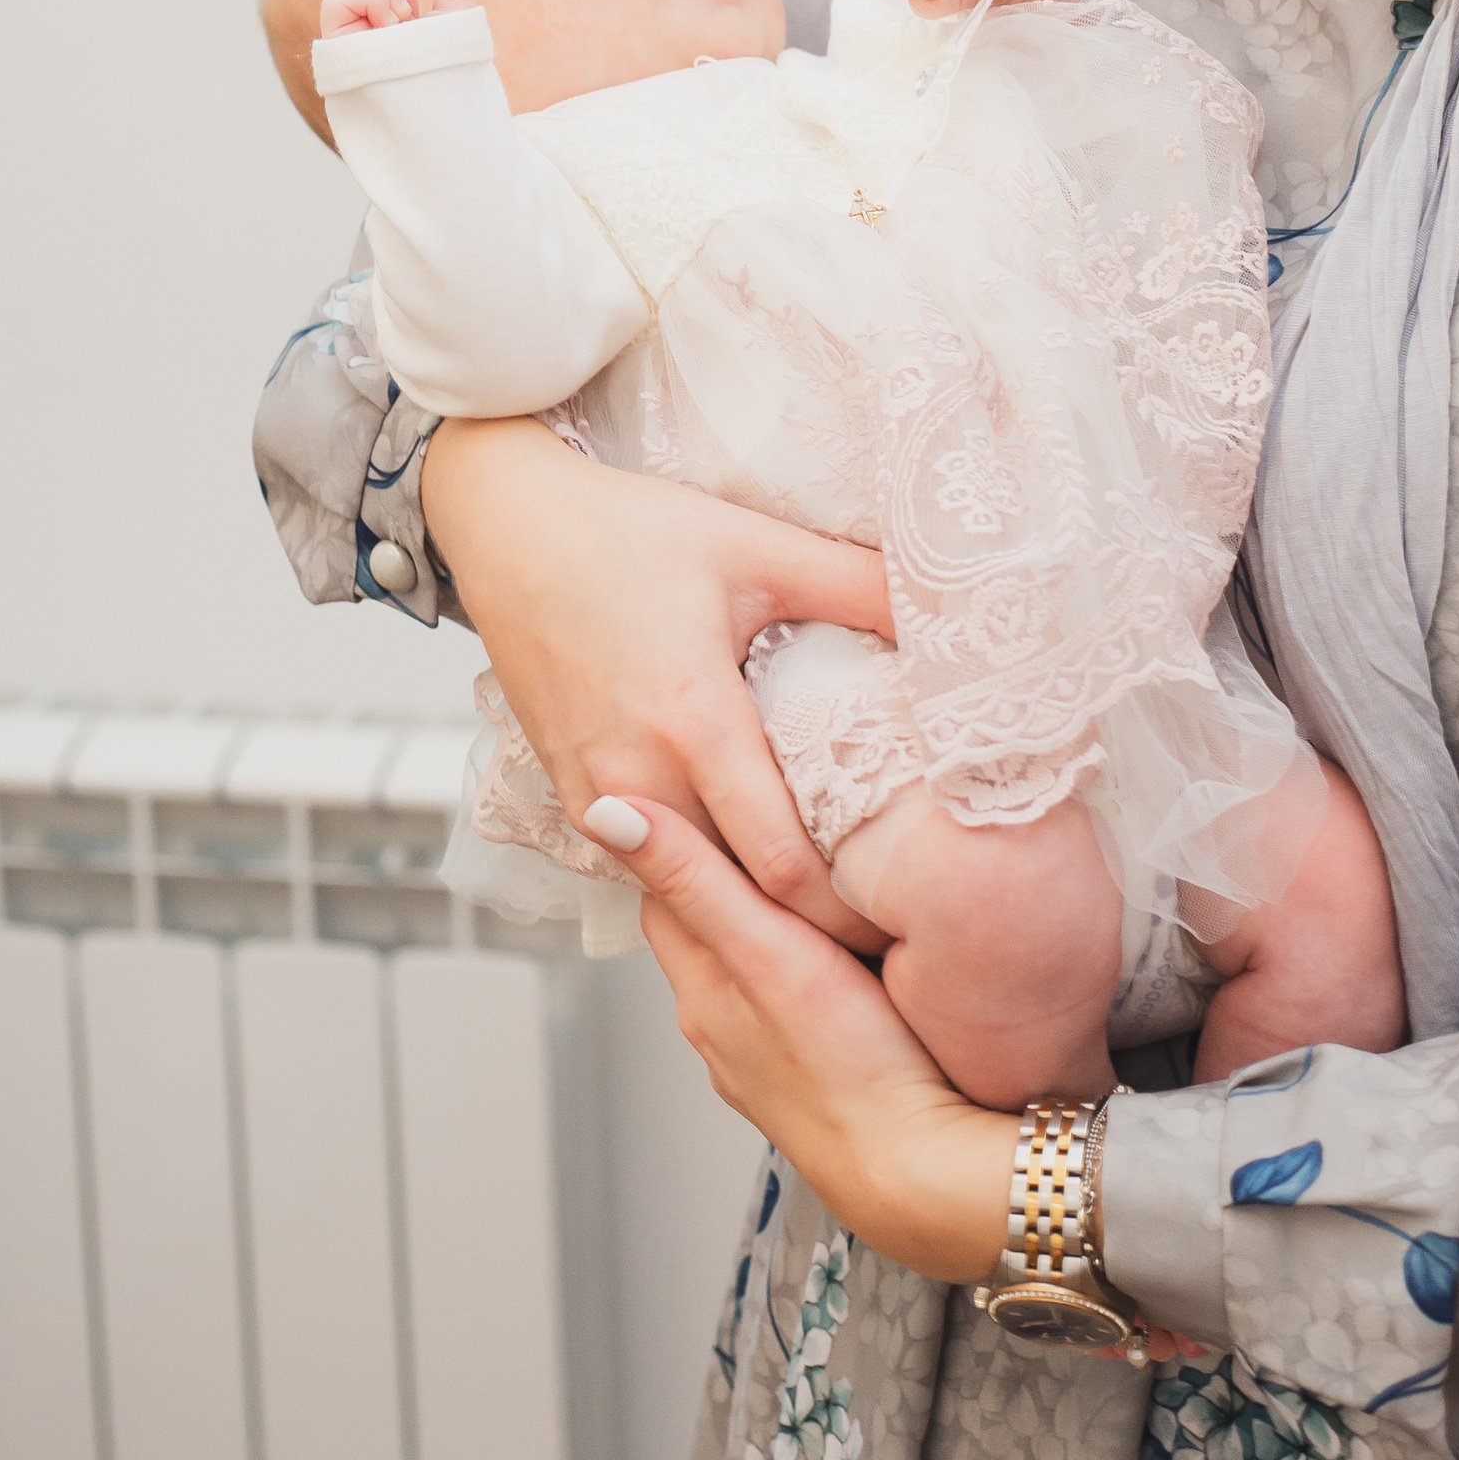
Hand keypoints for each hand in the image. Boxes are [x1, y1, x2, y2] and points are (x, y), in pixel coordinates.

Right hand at [424, 417, 898, 954]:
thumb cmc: (624, 531)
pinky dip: (702, 876)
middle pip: (738, 899)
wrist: (507, 528)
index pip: (782, 866)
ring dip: (751, 906)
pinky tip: (753, 868)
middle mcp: (636, 778)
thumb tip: (951, 613)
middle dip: (809, 924)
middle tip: (886, 932)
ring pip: (689, 891)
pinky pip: (650, 867)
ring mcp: (594, 796)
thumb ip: (855, 585)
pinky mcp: (573, 798)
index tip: (907, 917)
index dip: (848, 907)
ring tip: (833, 913)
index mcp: (691, 723)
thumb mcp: (754, 545)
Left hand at [598, 798, 1015, 1282]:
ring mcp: (764, 1064)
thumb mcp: (766, 947)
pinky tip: (841, 969)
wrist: (918, 1172)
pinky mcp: (812, 1085)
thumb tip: (605, 811)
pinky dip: (801, 979)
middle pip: (705, 932)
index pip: (663, 891)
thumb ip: (693, 877)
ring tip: (806, 889)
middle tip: (763, 826)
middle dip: (724, 880)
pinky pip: (792, 1012)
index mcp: (700, 990)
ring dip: (766, 933)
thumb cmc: (850, 1062)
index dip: (681, 836)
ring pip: (750, 974)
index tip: (711, 791)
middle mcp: (719, 1030)